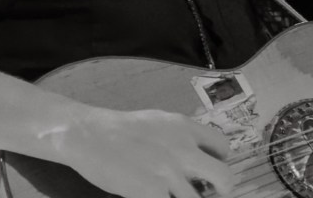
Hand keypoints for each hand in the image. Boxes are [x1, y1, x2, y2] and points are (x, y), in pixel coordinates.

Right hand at [60, 107, 235, 197]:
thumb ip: (180, 136)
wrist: (87, 134)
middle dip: (223, 190)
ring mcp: (168, 172)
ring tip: (174, 194)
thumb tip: (196, 153)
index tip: (211, 173)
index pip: (223, 147)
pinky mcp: (151, 191)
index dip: (220, 162)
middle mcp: (183, 149)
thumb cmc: (118, 129)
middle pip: (224, 177)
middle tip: (211, 194)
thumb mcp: (158, 121)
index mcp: (185, 128)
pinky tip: (156, 197)